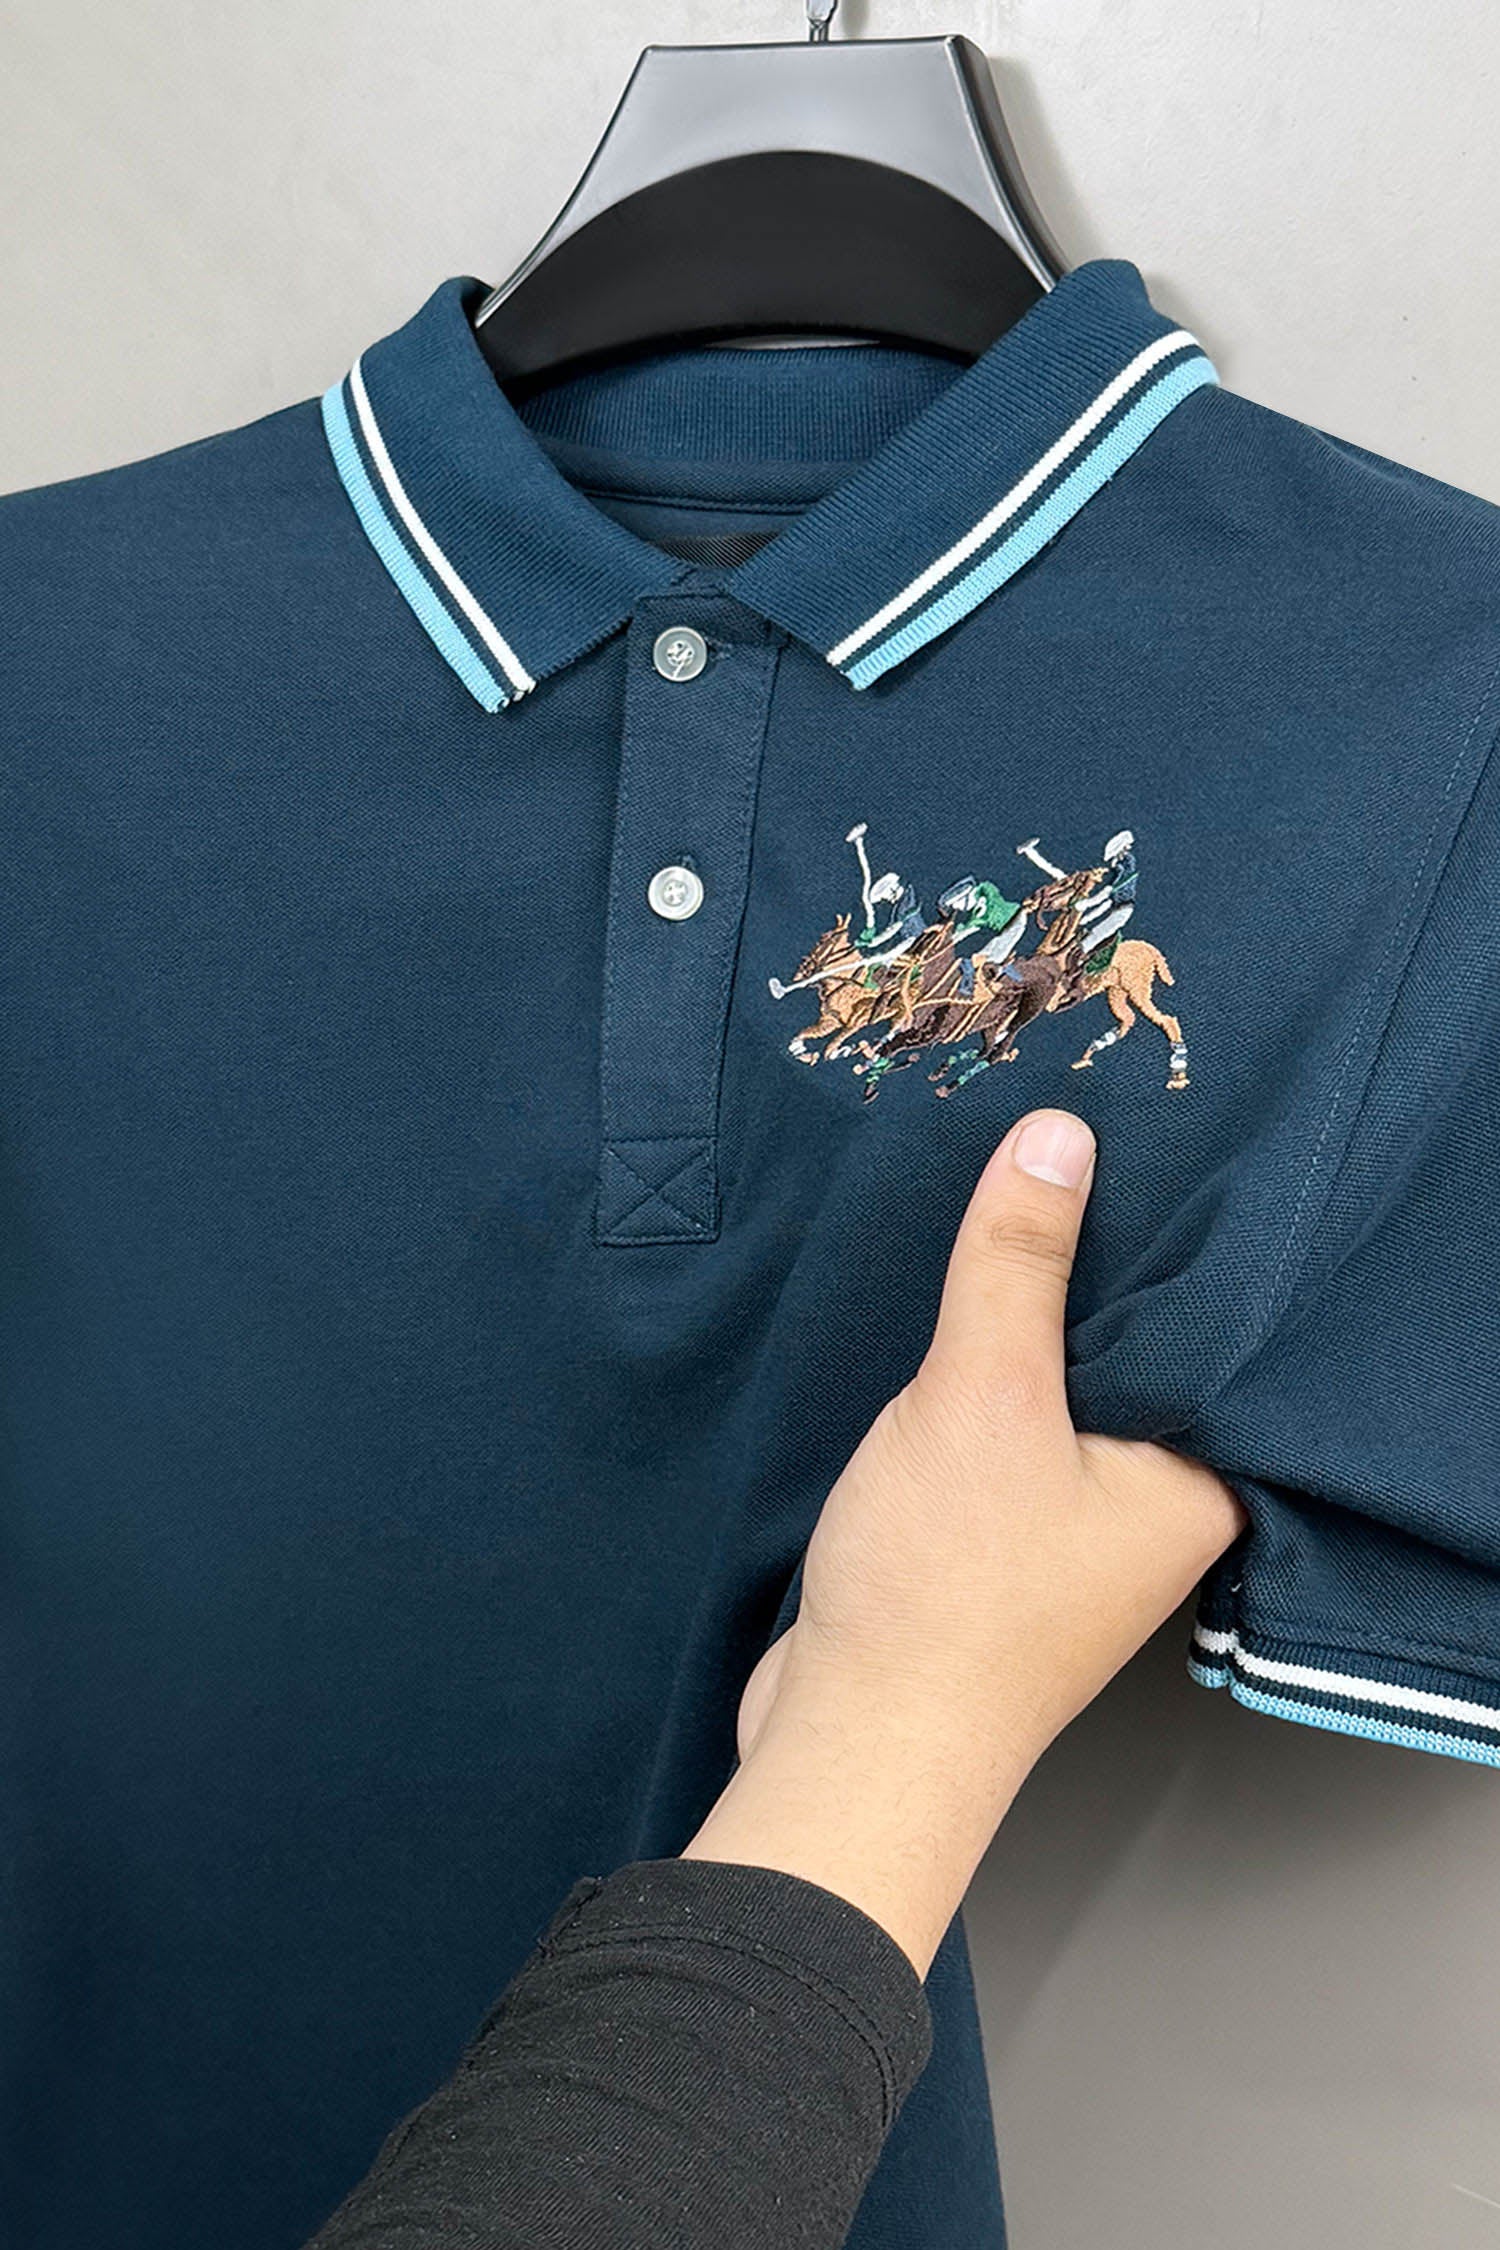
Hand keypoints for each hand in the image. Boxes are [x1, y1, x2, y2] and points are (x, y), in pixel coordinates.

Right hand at [684, 1108, 1245, 1974]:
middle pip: (1128, 1349)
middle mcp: (1157, 1508)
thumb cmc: (942, 1597)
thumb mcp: (981, 1394)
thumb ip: (1017, 1264)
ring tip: (987, 1226)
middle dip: (1078, 1269)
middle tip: (1042, 1160)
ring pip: (1060, 1389)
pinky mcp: (1008, 1541)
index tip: (1119, 1140)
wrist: (854, 1740)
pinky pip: (1008, 1429)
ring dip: (1018, 1327)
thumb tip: (1057, 1142)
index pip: (1201, 1320)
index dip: (1156, 1228)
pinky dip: (979, 1381)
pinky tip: (942, 1331)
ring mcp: (1080, 1531)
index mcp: (1198, 1481)